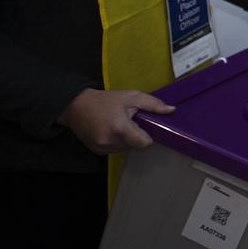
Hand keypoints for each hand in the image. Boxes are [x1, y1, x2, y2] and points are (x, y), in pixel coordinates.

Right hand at [57, 87, 174, 154]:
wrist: (76, 106)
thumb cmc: (106, 100)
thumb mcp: (131, 97)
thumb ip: (153, 104)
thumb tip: (172, 110)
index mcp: (120, 128)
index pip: (144, 143)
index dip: (148, 136)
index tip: (145, 126)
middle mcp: (110, 142)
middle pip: (135, 146)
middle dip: (137, 136)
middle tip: (131, 121)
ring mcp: (102, 149)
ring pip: (126, 149)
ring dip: (127, 140)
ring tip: (119, 124)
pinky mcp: (97, 152)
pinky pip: (115, 150)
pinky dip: (117, 142)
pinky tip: (111, 130)